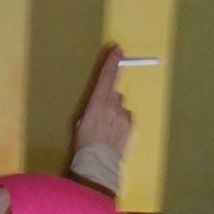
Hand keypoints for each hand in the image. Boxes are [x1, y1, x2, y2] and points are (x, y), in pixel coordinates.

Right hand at [74, 45, 134, 160]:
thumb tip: (101, 106)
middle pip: (114, 94)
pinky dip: (123, 126)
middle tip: (103, 119)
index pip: (107, 77)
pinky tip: (116, 138)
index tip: (118, 49)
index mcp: (97, 102)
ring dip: (116, 117)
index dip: (112, 62)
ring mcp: (124, 115)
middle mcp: (113, 104)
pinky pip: (127, 120)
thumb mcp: (81, 123)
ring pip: (121, 109)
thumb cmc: (84, 145)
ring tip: (109, 134)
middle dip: (110, 102)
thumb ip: (94, 109)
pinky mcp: (132, 126)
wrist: (99, 164)